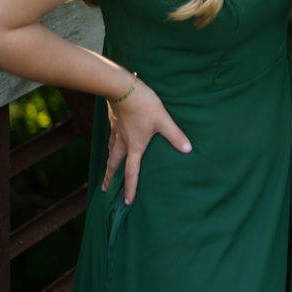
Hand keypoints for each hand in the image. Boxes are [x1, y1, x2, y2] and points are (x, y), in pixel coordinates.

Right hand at [102, 79, 191, 203]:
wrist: (122, 88)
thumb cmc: (144, 105)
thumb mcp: (163, 121)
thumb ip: (175, 136)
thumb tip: (188, 150)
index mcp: (135, 146)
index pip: (132, 172)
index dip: (130, 188)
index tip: (127, 202)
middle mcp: (122, 142)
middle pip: (114, 164)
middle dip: (109, 178)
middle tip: (104, 189)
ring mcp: (116, 132)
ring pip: (111, 151)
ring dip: (109, 162)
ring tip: (108, 168)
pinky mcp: (114, 122)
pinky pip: (111, 138)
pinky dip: (110, 145)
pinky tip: (112, 142)